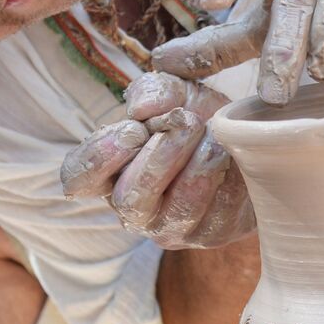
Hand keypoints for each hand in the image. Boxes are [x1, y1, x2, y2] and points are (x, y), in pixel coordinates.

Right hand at [60, 72, 255, 249]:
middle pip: (130, 199)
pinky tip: (228, 153)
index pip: (78, 180)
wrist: (246, 141)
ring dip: (197, 165)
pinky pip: (217, 213)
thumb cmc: (196, 119)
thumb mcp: (174, 92)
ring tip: (212, 133)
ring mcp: (171, 227)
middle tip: (186, 121)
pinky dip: (224, 177)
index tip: (133, 129)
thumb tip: (140, 108)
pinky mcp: (210, 233)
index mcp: (109, 173)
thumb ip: (153, 91)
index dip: (100, 157)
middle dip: (160, 157)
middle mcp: (133, 208)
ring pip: (178, 209)